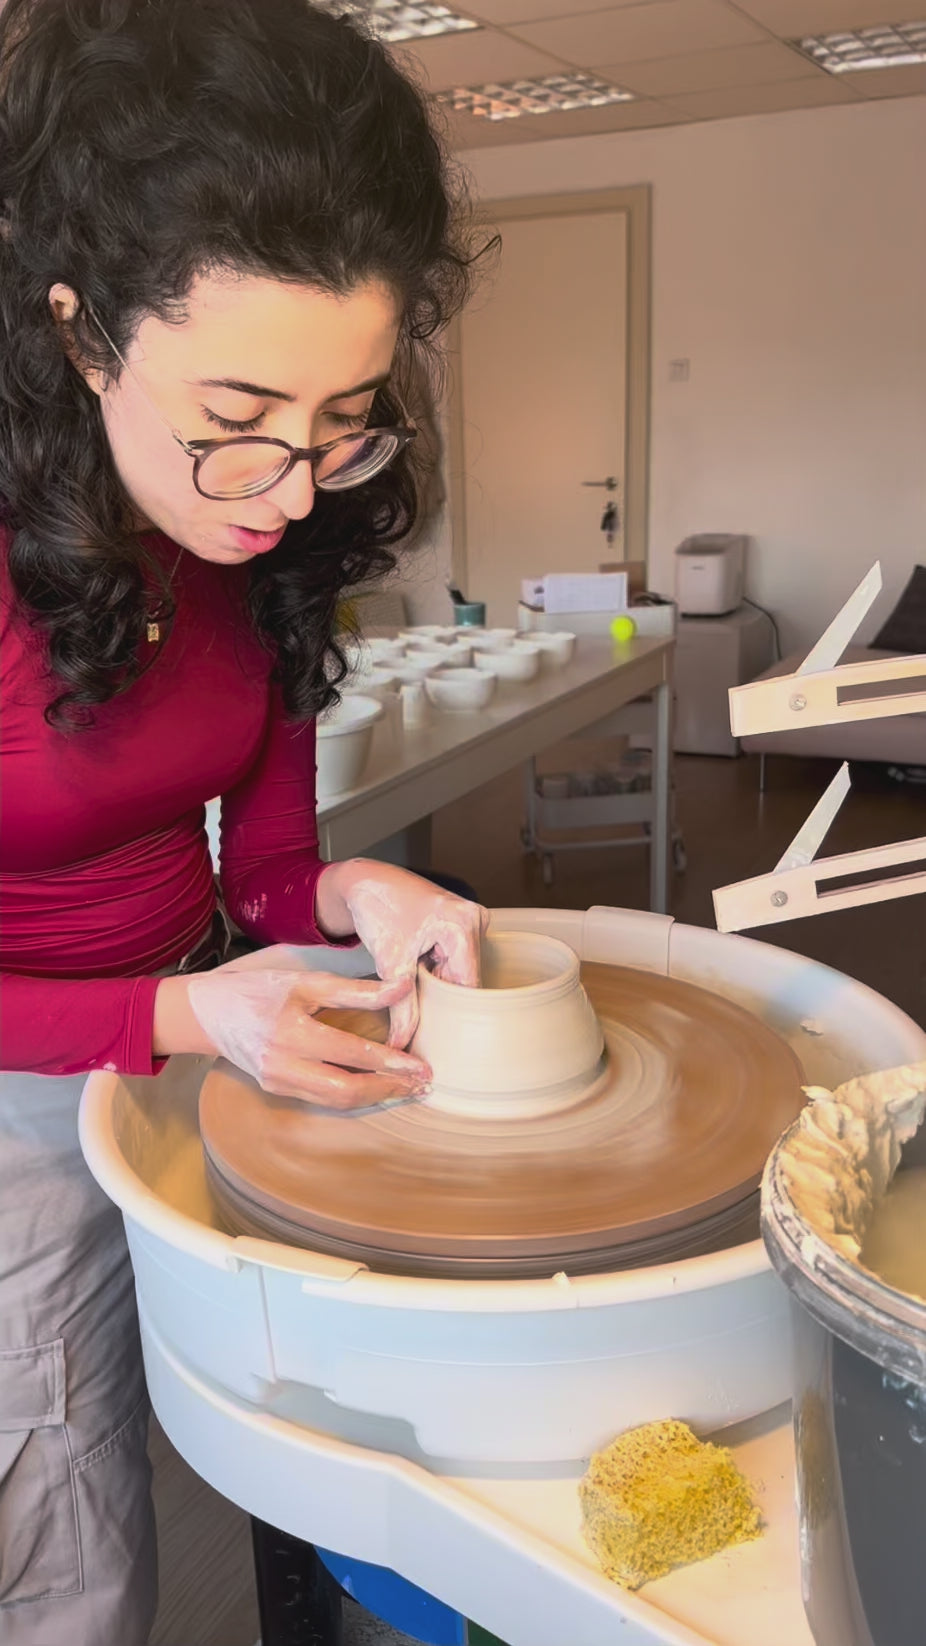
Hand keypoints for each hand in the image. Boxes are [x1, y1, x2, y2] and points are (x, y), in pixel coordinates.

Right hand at [186, 954, 430, 1108]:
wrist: (209, 1012)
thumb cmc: (262, 989)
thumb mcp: (308, 981)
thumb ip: (356, 990)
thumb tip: (403, 987)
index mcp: (290, 1030)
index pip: (350, 1054)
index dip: (389, 1062)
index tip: (420, 1067)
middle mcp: (282, 1062)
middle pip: (344, 1090)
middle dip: (386, 1089)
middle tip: (420, 1085)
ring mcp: (276, 1081)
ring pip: (334, 1101)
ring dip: (373, 1097)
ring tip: (405, 1088)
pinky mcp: (275, 1089)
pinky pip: (320, 1098)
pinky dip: (351, 1096)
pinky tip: (375, 1087)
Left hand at [315, 861, 488, 1047]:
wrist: (364, 881)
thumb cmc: (378, 907)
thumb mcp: (390, 962)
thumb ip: (400, 1007)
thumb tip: (400, 1045)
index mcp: (463, 924)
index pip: (468, 984)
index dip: (453, 1012)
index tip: (441, 1038)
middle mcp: (474, 918)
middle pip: (465, 977)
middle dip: (442, 998)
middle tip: (422, 1022)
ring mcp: (470, 919)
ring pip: (460, 970)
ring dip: (439, 984)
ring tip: (415, 989)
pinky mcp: (461, 923)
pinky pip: (455, 959)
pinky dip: (437, 971)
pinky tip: (419, 973)